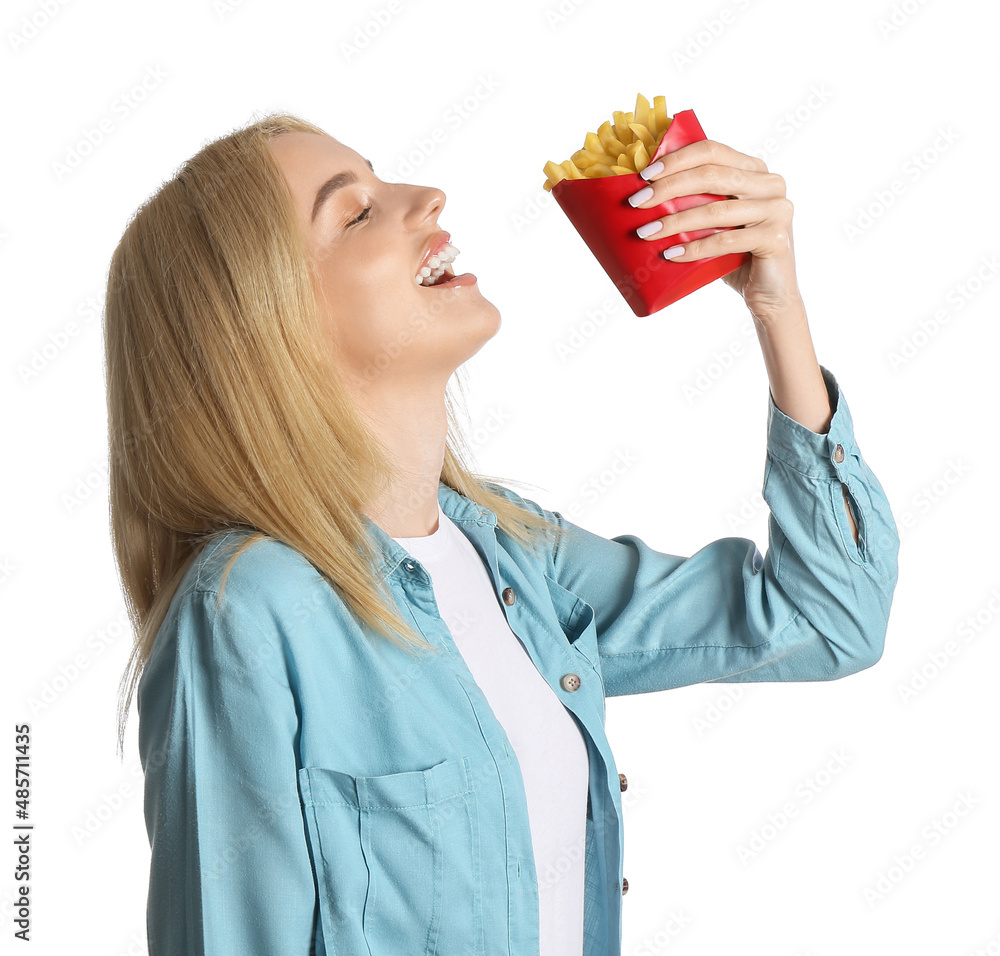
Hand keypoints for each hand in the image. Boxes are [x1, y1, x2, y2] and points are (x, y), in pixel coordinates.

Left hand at [628, 139, 802, 323]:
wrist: (767, 293)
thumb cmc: (734, 254)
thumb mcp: (716, 221)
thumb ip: (697, 200)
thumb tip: (645, 189)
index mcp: (754, 170)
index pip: (711, 151)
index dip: (676, 159)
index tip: (644, 175)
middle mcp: (770, 184)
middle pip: (711, 175)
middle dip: (668, 188)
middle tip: (637, 203)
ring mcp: (778, 210)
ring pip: (716, 210)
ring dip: (675, 221)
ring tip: (646, 232)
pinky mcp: (776, 239)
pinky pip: (726, 241)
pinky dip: (695, 249)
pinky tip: (671, 255)